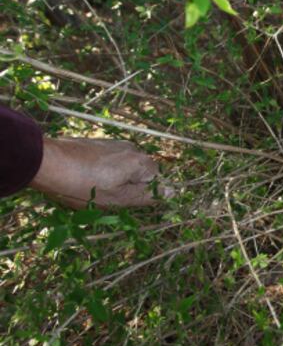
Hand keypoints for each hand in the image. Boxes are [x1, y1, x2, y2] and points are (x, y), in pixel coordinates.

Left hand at [31, 138, 164, 208]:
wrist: (44, 162)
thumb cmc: (82, 185)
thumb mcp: (117, 199)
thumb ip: (146, 195)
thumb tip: (173, 192)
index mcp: (140, 161)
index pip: (158, 180)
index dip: (144, 194)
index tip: (125, 202)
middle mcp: (131, 148)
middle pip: (140, 173)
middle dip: (129, 187)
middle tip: (108, 199)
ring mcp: (113, 143)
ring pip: (124, 168)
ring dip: (114, 180)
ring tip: (92, 190)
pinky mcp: (97, 143)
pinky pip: (109, 161)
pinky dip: (102, 172)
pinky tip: (84, 179)